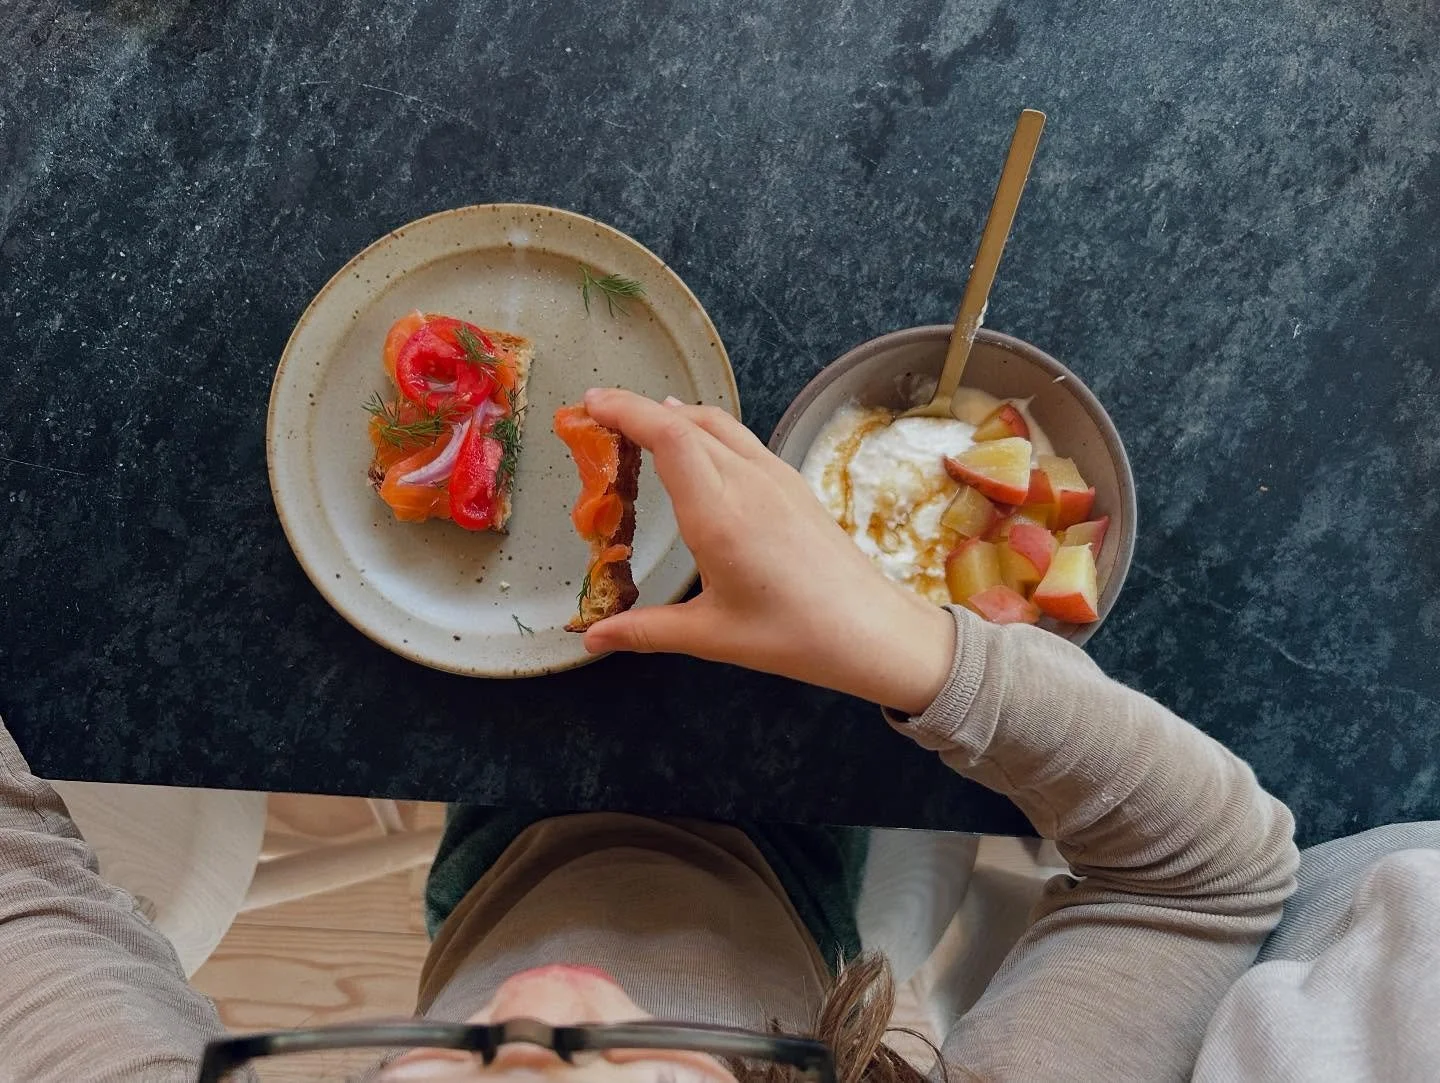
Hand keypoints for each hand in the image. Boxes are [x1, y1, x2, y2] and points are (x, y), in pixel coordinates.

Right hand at [581, 388, 955, 714]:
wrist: (873, 631)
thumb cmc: (795, 636)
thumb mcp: (711, 636)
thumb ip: (645, 630)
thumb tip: (591, 638)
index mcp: (720, 515)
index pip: (667, 437)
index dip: (625, 411)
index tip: (590, 404)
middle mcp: (747, 483)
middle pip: (686, 421)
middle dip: (637, 411)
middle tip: (599, 417)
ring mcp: (775, 478)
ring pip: (716, 424)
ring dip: (673, 416)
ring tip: (639, 424)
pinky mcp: (793, 484)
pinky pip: (741, 439)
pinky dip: (705, 430)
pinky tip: (696, 446)